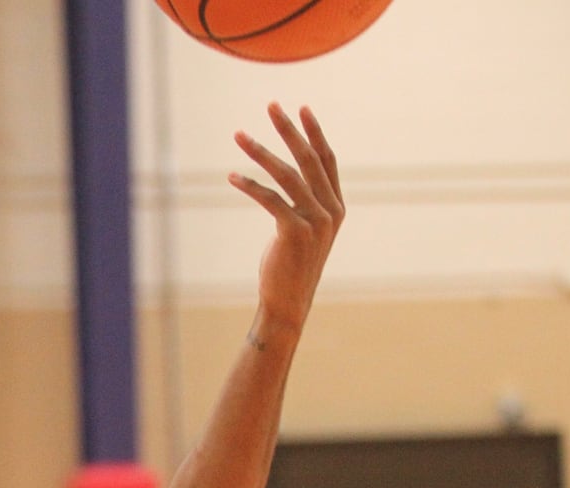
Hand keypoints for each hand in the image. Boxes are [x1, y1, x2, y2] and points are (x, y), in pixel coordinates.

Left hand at [229, 103, 343, 334]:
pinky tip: (232, 176)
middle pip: (309, 159)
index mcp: (337, 206)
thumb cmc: (291, 265)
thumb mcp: (305, 230)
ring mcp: (316, 221)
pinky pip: (270, 199)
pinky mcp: (295, 232)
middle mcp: (331, 210)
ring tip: (239, 135)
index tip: (301, 109)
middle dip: (289, 130)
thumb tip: (289, 178)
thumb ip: (306, 204)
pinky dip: (250, 185)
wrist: (288, 300)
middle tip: (271, 106)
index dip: (314, 133)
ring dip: (261, 152)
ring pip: (287, 175)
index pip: (326, 160)